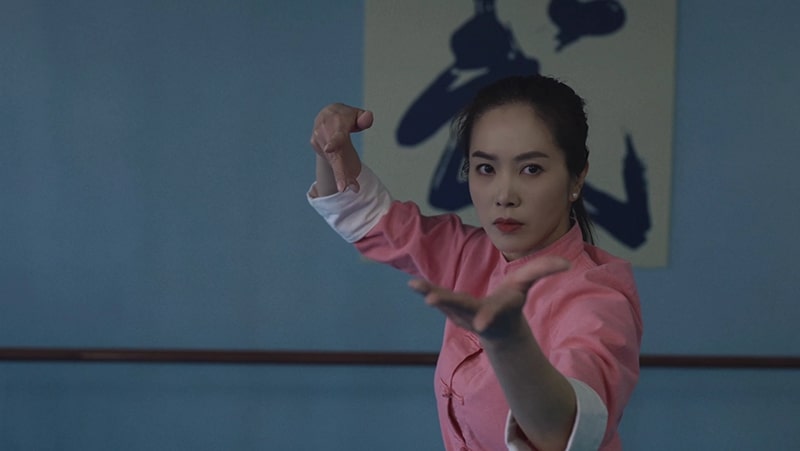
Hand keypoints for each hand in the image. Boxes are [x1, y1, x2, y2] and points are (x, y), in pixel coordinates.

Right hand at [310, 103, 373, 192]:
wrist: (326, 112)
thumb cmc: (345, 115)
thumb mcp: (357, 114)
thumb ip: (364, 118)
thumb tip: (367, 120)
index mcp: (337, 124)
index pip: (336, 134)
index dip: (333, 142)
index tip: (329, 149)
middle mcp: (325, 132)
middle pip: (333, 155)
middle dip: (338, 172)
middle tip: (343, 188)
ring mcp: (318, 139)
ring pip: (332, 161)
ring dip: (342, 175)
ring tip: (354, 186)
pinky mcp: (315, 144)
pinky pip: (329, 161)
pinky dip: (338, 170)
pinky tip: (345, 177)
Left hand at [408, 256, 569, 339]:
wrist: (497, 330)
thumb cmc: (512, 302)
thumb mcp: (527, 285)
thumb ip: (543, 270)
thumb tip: (567, 263)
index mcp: (500, 308)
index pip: (497, 310)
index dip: (490, 315)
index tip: (481, 324)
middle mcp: (479, 313)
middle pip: (464, 308)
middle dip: (450, 304)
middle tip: (432, 300)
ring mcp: (462, 313)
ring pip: (446, 303)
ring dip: (431, 294)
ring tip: (415, 286)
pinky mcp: (450, 308)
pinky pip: (436, 297)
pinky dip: (424, 290)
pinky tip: (411, 283)